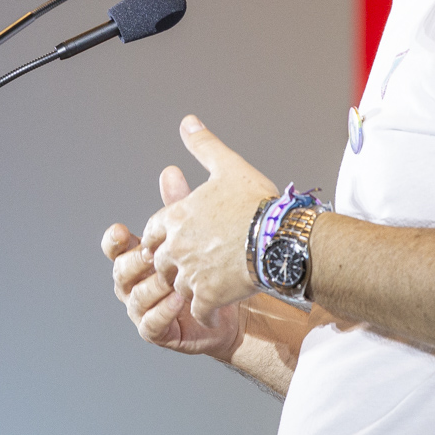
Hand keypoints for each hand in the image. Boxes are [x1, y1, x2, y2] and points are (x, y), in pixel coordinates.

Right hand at [102, 161, 242, 358]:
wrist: (236, 302)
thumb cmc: (212, 263)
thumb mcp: (195, 231)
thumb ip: (179, 206)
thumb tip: (170, 171)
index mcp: (139, 257)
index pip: (115, 247)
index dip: (114, 240)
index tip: (122, 231)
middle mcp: (135, 283)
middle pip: (120, 272)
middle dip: (134, 263)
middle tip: (152, 255)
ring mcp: (144, 309)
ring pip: (135, 298)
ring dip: (153, 287)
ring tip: (172, 278)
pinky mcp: (159, 332)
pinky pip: (151, 324)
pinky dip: (163, 312)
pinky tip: (180, 300)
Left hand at [145, 116, 278, 322]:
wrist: (280, 238)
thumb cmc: (257, 203)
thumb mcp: (227, 166)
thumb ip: (203, 146)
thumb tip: (188, 122)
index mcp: (177, 217)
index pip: (154, 230)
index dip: (165, 235)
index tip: (177, 239)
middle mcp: (177, 247)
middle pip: (162, 262)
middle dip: (174, 263)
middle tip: (193, 264)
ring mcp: (190, 274)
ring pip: (178, 287)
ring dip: (188, 287)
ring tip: (206, 285)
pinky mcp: (207, 297)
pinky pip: (197, 312)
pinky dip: (203, 312)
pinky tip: (214, 310)